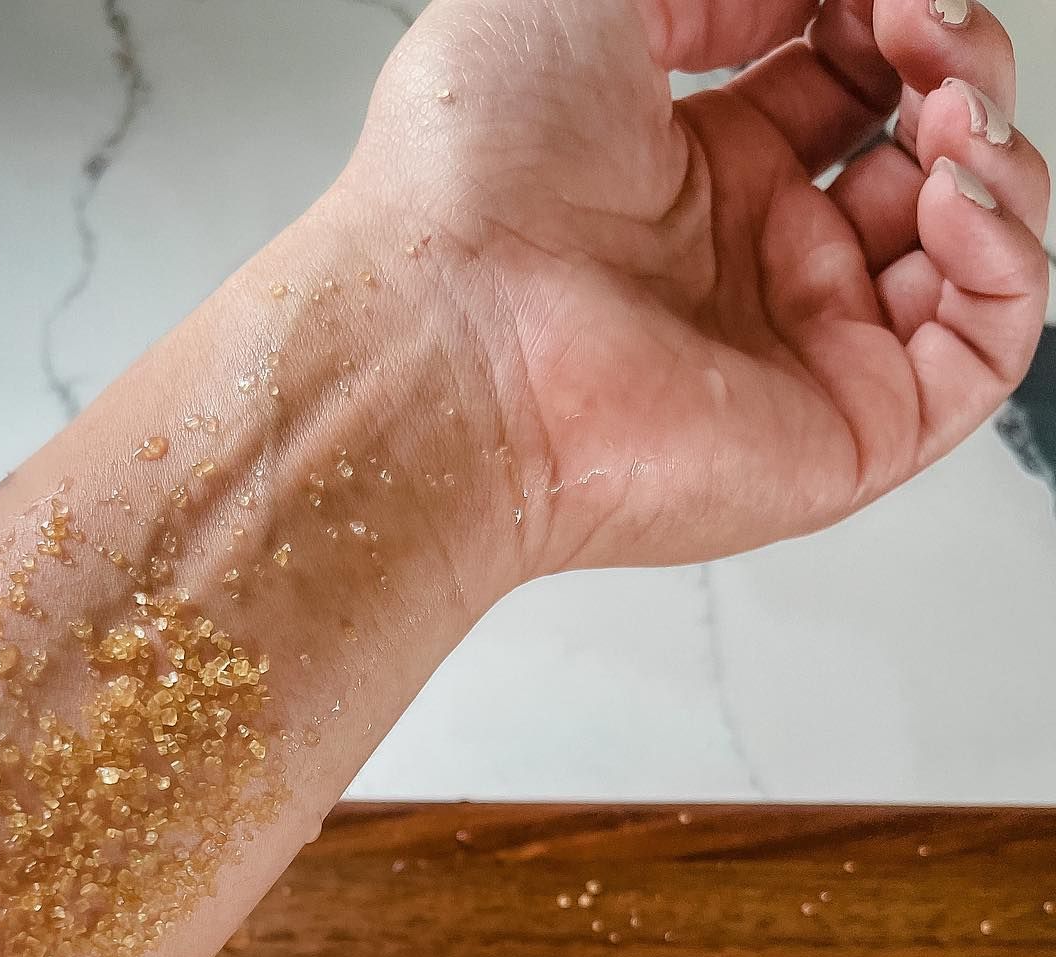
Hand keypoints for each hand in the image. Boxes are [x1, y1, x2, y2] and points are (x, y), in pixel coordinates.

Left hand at [346, 0, 1050, 572]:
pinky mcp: (841, 434)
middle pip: (921, 158)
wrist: (439, 339)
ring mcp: (799, 350)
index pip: (847, 82)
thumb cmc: (460, 191)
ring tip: (948, 111)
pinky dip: (1010, 264)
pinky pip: (983, 355)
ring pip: (969, 256)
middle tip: (922, 34)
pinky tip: (959, 193)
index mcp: (689, 169)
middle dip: (956, 71)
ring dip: (994, 158)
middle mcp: (748, 263)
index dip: (893, 17)